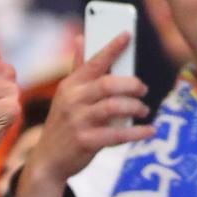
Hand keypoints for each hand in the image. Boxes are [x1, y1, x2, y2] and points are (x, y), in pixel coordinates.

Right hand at [15, 32, 153, 196]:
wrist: (47, 161)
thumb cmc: (63, 125)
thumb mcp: (65, 96)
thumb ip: (77, 69)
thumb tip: (81, 38)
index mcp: (69, 86)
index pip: (93, 62)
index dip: (112, 47)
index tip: (128, 34)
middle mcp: (72, 101)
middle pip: (108, 84)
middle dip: (131, 84)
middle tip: (143, 89)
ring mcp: (78, 122)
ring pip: (115, 106)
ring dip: (135, 107)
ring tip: (143, 110)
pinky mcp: (86, 142)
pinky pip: (118, 134)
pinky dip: (137, 132)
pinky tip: (149, 130)